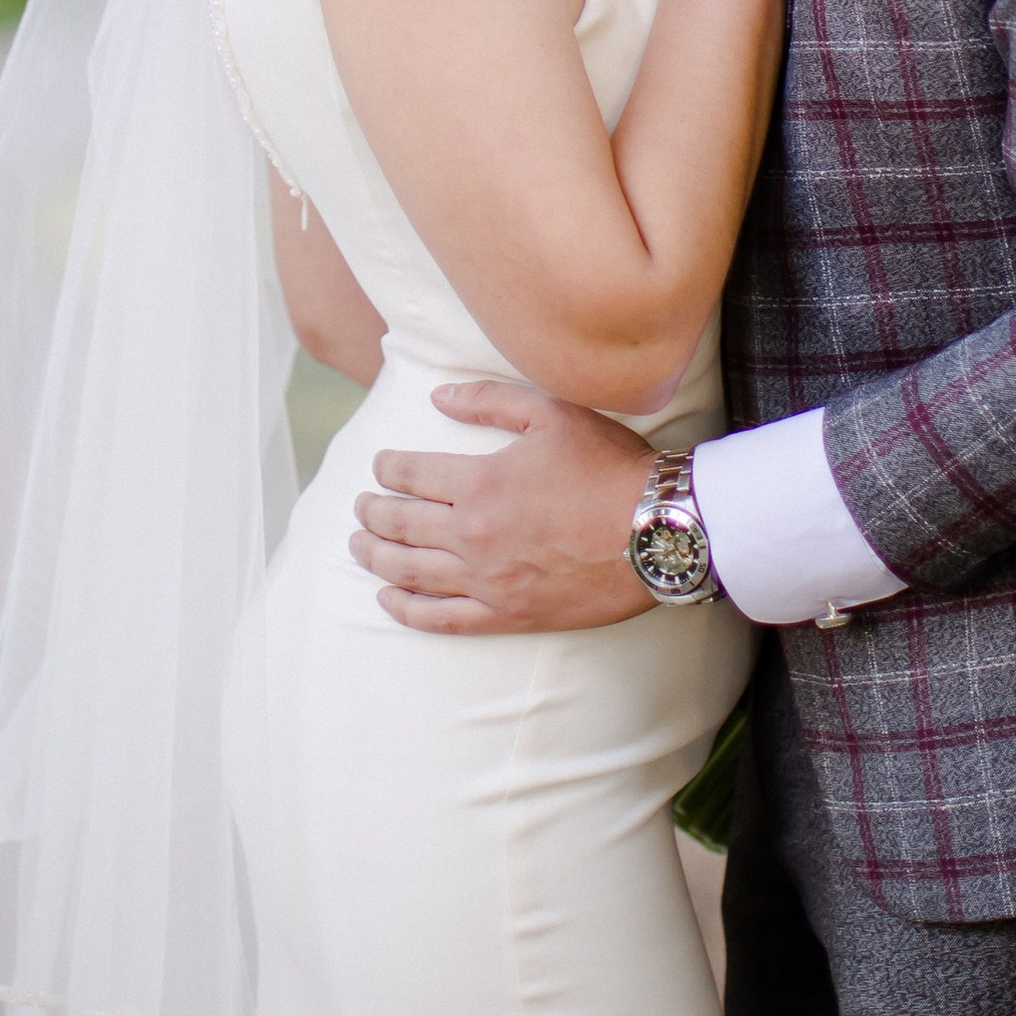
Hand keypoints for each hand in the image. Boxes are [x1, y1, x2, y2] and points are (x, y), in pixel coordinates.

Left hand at [350, 380, 657, 631]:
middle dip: (372, 513)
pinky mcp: (508, 615)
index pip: (411, 474)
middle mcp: (474, 534)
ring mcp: (488, 580)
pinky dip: (408, 610)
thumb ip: (488, 399)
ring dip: (377, 557)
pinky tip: (388, 600)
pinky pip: (443, 619)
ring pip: (411, 572)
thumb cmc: (609, 466)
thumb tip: (437, 396)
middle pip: (401, 525)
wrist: (657, 531)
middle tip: (358, 507)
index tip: (379, 465)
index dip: (387, 468)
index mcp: (480, 482)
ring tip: (358, 547)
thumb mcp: (551, 412)